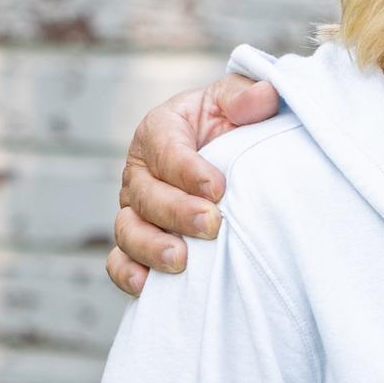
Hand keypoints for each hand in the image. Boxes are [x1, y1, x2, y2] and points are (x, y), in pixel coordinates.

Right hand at [105, 71, 282, 293]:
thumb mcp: (235, 102)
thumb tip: (263, 96)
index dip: (188, 170)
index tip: (219, 187)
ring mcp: (135, 208)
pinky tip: (146, 286)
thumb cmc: (229, 124)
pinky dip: (127, 274)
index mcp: (161, 130)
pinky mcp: (136, 240)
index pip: (165, 148)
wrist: (226, 153)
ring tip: (180, 260)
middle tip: (211, 224)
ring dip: (151, 247)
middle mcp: (140, 171)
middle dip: (176, 212)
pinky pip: (119, 260)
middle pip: (146, 194)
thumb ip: (244, 96)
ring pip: (128, 229)